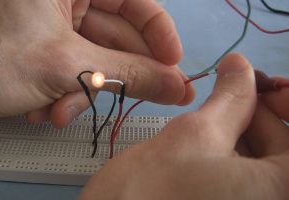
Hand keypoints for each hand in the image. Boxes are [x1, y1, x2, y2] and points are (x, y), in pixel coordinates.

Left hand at [0, 0, 193, 127]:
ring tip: (61, 111)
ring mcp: (60, 28)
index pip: (134, 0)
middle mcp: (67, 0)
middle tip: (146, 100)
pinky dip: (69, 95)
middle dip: (118, 75)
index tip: (173, 65)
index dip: (158, 32)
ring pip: (99, 61)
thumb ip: (130, 75)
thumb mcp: (70, 67)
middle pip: (119, 36)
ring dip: (85, 93)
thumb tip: (178, 87)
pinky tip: (46, 110)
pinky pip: (81, 73)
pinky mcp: (53, 51)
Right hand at [78, 53, 288, 198]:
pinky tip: (210, 141)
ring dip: (245, 134)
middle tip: (233, 92)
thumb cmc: (149, 191)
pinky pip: (246, 180)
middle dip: (261, 116)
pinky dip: (234, 154)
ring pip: (265, 164)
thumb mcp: (196, 135)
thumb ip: (231, 98)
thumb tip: (243, 68)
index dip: (286, 101)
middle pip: (285, 148)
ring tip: (214, 116)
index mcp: (280, 192)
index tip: (264, 82)